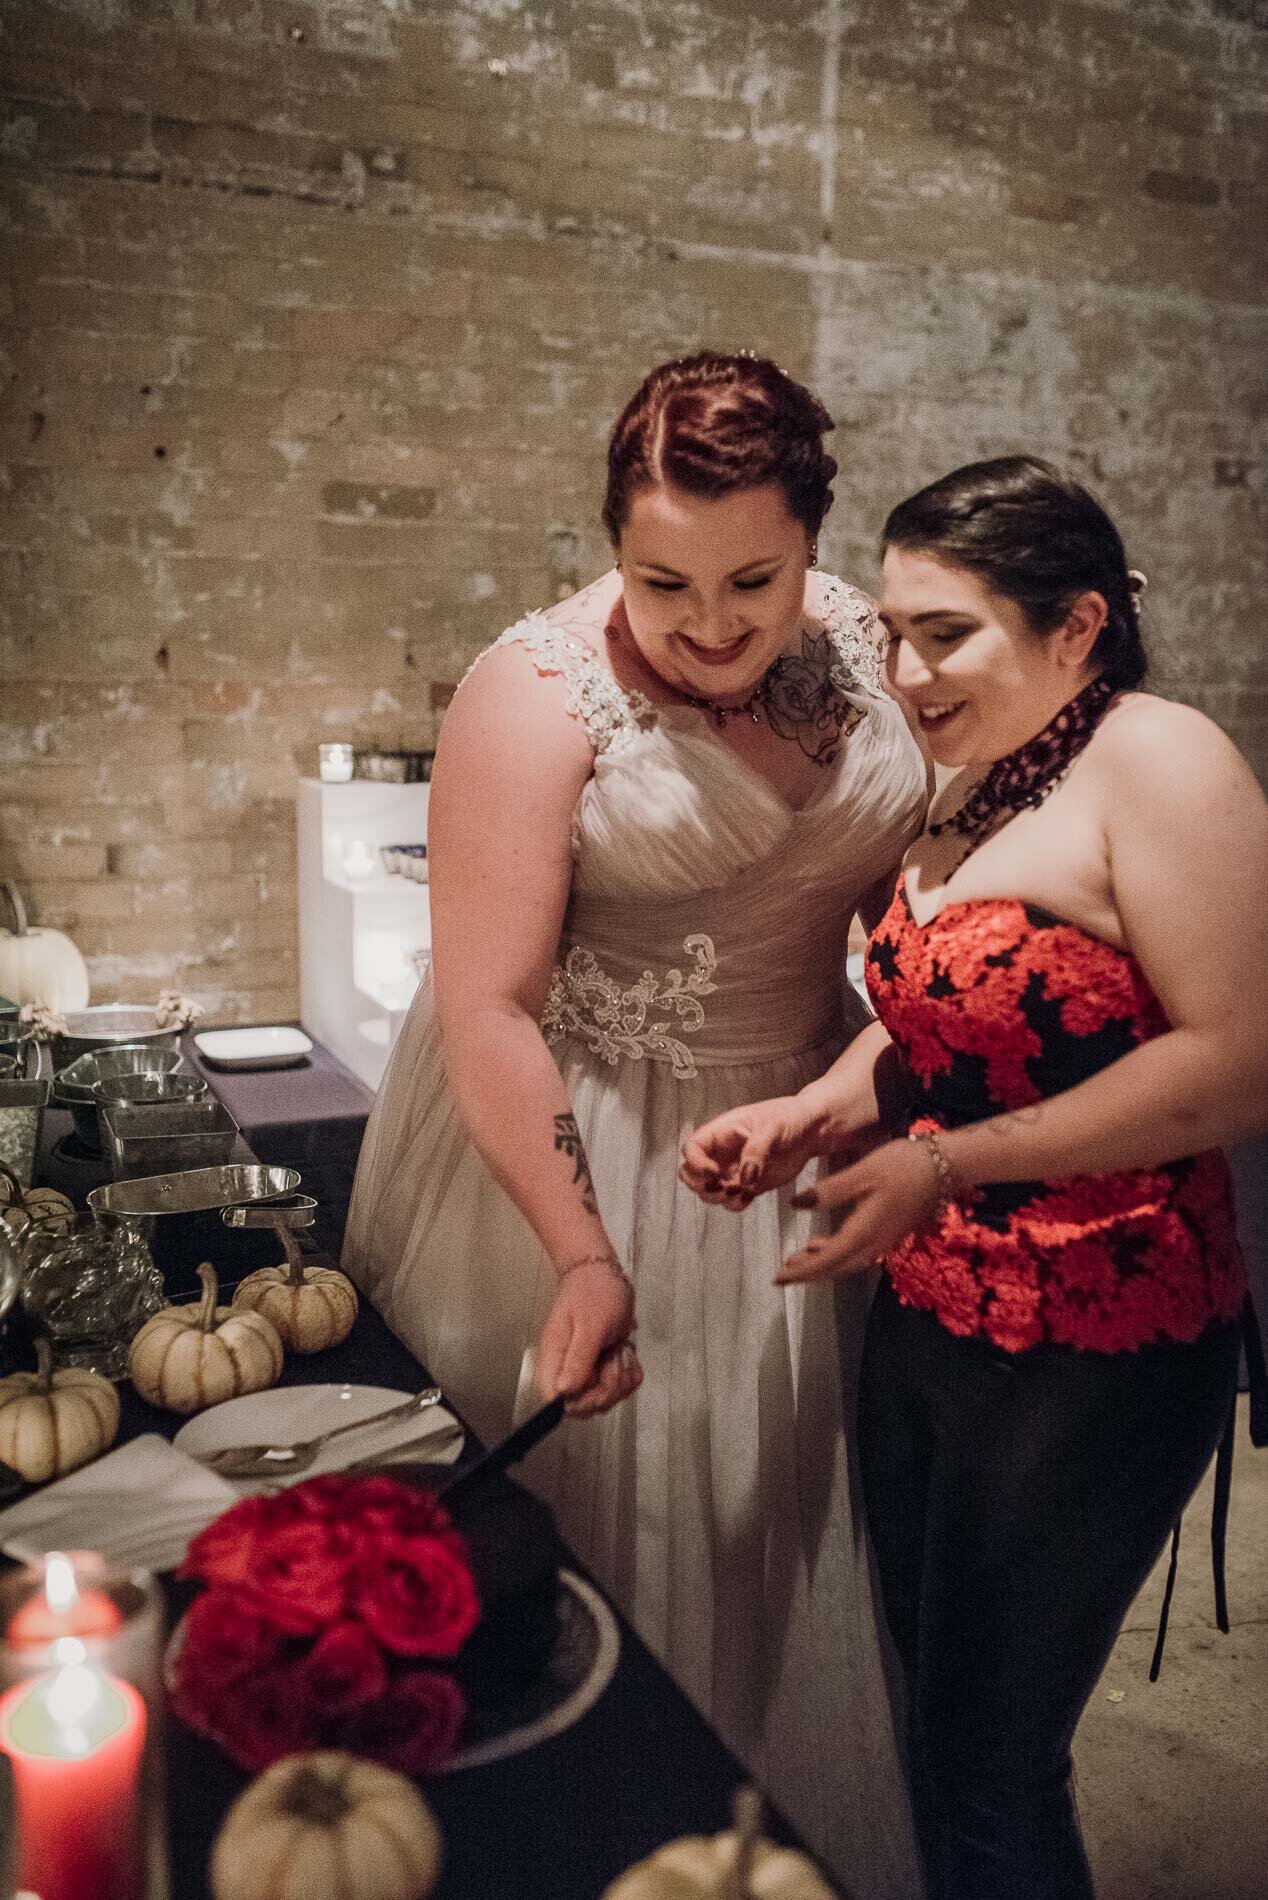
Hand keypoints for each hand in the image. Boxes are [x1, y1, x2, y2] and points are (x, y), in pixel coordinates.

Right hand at [536, 1258, 641, 1417]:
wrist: (602, 1273)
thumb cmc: (593, 1292)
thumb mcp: (590, 1325)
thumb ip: (578, 1359)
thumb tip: (563, 1391)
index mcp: (555, 1359)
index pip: (555, 1401)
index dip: (579, 1401)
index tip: (596, 1381)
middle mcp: (566, 1368)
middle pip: (584, 1405)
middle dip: (607, 1388)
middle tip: (612, 1359)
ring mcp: (586, 1369)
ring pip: (605, 1398)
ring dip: (620, 1378)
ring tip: (618, 1350)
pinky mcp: (602, 1367)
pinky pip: (620, 1386)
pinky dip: (628, 1372)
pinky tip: (624, 1352)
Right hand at [680, 1096, 822, 1206]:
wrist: (811, 1130)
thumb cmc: (790, 1117)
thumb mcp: (772, 1127)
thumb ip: (756, 1150)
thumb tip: (745, 1178)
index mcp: (721, 1131)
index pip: (691, 1148)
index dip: (695, 1163)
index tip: (713, 1172)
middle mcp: (722, 1152)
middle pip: (690, 1174)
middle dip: (700, 1185)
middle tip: (722, 1187)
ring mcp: (733, 1170)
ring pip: (707, 1191)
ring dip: (718, 1198)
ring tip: (740, 1192)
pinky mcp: (748, 1185)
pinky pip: (731, 1201)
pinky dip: (735, 1204)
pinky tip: (750, 1195)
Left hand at [776, 1138, 940, 1284]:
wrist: (947, 1166)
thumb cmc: (904, 1166)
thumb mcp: (863, 1173)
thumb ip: (830, 1191)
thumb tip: (798, 1204)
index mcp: (865, 1231)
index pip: (826, 1260)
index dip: (801, 1272)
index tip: (778, 1278)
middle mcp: (875, 1243)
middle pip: (835, 1267)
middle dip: (807, 1273)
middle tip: (781, 1276)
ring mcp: (884, 1240)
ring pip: (846, 1261)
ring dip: (821, 1264)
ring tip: (796, 1261)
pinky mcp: (889, 1232)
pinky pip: (857, 1252)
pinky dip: (835, 1252)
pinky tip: (821, 1242)